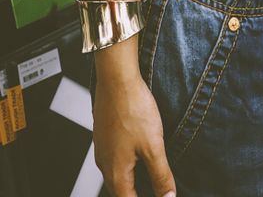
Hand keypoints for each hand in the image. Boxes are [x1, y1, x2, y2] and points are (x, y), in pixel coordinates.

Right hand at [93, 74, 175, 196]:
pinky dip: (125, 164)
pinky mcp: (103, 134)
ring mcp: (101, 147)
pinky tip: (136, 154)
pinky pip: (113, 158)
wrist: (116, 78)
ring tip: (147, 178)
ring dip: (130, 181)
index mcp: (116, 172)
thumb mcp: (153, 145)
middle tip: (154, 190)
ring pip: (115, 174)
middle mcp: (104, 163)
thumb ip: (161, 175)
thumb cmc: (133, 108)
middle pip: (119, 191)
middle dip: (135, 194)